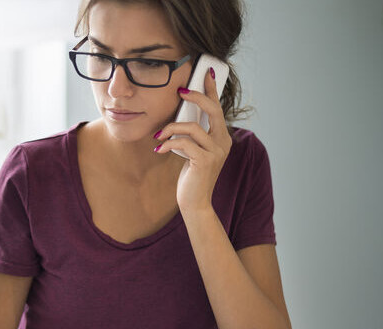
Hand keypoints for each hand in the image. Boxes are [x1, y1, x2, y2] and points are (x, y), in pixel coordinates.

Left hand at [154, 69, 231, 214]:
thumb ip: (193, 134)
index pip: (218, 108)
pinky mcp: (205, 161)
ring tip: (159, 136)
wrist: (195, 203)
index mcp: (222, 137)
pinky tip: (159, 149)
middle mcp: (223, 142)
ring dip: (171, 128)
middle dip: (196, 97)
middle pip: (213, 110)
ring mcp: (217, 152)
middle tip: (179, 91)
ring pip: (192, 127)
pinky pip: (184, 143)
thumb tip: (180, 114)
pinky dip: (169, 143)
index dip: (211, 89)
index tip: (205, 72)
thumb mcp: (193, 151)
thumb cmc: (191, 176)